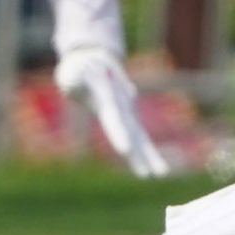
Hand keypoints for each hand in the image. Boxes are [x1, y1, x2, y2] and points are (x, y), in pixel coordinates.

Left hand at [55, 46, 167, 177]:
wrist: (96, 60)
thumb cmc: (79, 69)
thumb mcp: (72, 72)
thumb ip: (73, 79)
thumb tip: (72, 82)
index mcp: (108, 97)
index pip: (113, 119)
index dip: (118, 135)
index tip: (125, 151)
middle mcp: (123, 106)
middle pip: (135, 133)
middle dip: (145, 154)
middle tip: (159, 174)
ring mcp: (128, 111)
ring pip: (140, 137)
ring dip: (150, 156)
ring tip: (161, 174)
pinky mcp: (128, 117)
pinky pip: (138, 138)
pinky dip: (145, 153)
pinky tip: (152, 169)